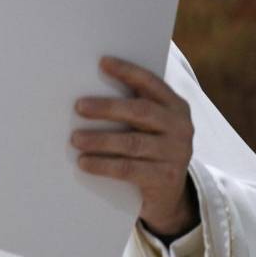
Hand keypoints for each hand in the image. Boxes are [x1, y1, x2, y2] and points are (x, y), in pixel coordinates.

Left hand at [71, 57, 199, 236]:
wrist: (169, 194)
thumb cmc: (149, 148)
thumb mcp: (149, 125)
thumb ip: (132, 107)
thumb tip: (88, 90)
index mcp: (176, 106)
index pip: (151, 83)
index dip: (128, 72)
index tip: (102, 62)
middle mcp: (180, 127)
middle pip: (140, 112)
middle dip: (107, 108)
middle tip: (78, 106)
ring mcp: (176, 153)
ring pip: (132, 143)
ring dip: (100, 140)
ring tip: (75, 139)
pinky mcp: (166, 178)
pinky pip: (129, 169)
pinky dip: (103, 165)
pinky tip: (84, 162)